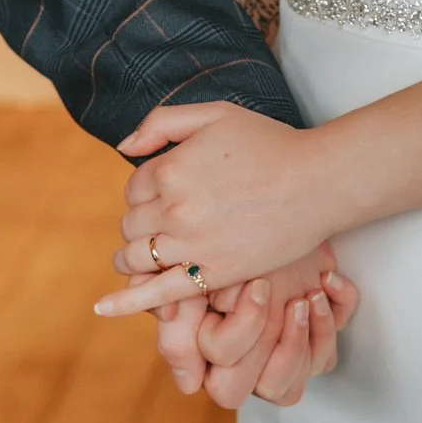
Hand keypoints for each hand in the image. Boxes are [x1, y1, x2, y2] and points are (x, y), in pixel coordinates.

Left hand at [96, 103, 343, 316]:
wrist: (318, 182)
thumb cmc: (271, 144)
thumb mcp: (215, 114)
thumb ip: (162, 122)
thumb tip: (124, 147)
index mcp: (169, 168)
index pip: (133, 188)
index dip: (148, 191)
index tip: (171, 194)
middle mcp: (173, 207)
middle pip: (131, 224)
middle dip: (144, 223)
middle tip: (170, 223)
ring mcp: (191, 244)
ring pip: (137, 257)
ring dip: (134, 257)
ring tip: (144, 257)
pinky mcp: (212, 273)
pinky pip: (157, 292)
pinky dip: (125, 302)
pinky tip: (102, 308)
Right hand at [146, 250, 360, 406]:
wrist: (257, 214)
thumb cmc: (217, 250)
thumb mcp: (190, 286)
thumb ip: (177, 332)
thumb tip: (189, 386)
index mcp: (217, 361)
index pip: (227, 385)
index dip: (242, 337)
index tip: (258, 287)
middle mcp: (252, 363)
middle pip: (272, 388)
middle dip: (286, 344)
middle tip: (292, 301)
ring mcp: (285, 352)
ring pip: (307, 374)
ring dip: (314, 335)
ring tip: (311, 295)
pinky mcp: (313, 337)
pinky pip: (331, 350)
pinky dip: (334, 316)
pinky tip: (326, 282)